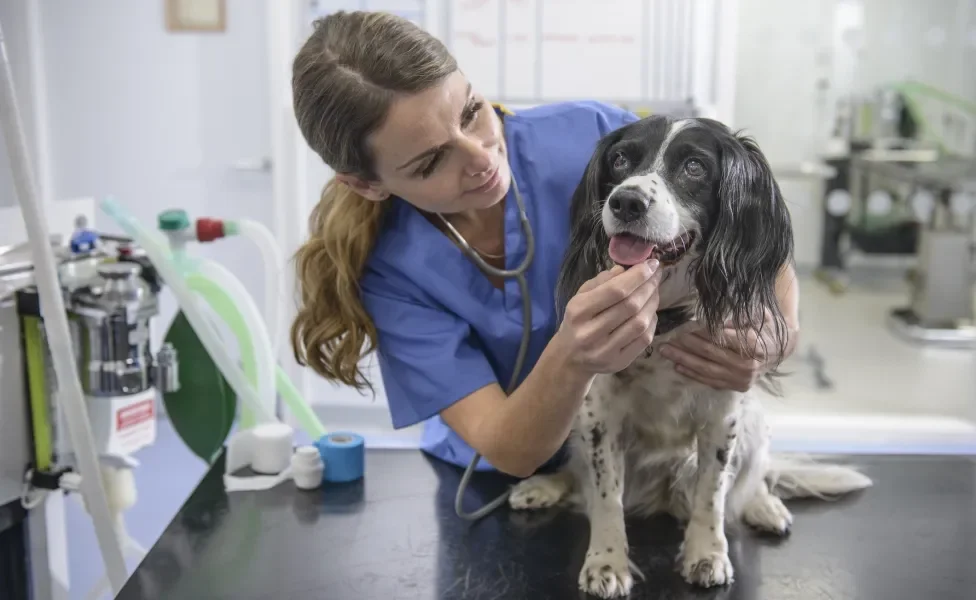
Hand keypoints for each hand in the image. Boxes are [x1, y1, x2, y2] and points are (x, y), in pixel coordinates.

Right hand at [557, 260, 661, 373]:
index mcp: (579, 311)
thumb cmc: (577, 321)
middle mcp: (590, 332)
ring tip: (654, 291)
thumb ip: (602, 281)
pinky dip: (652, 321)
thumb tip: (627, 269)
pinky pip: (644, 339)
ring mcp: (605, 351)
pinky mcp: (619, 362)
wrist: (570, 358)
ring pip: (640, 322)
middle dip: (649, 286)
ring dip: (653, 303)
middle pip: (630, 305)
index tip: (652, 264)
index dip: (638, 276)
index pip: (615, 290)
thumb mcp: (580, 297)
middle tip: (656, 275)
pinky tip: (650, 311)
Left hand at [659, 316, 784, 391]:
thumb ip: (735, 318)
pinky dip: (692, 374)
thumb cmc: (763, 328)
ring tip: (666, 352)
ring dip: (684, 360)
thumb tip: (711, 320)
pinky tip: (677, 366)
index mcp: (754, 344)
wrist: (778, 351)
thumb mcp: (756, 316)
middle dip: (687, 346)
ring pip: (707, 370)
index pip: (722, 338)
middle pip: (712, 354)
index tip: (685, 327)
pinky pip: (710, 381)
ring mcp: (742, 379)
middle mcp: (748, 365)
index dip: (702, 332)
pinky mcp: (736, 387)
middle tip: (668, 339)